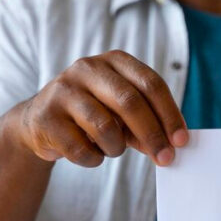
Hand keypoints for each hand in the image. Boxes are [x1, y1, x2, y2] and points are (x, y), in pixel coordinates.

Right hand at [10, 50, 188, 166]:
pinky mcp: (46, 117)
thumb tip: (173, 146)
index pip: (151, 84)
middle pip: (130, 102)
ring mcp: (63, 90)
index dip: (170, 114)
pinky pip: (81, 148)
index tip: (181, 141)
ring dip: (117, 148)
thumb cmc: (93, 115)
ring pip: (105, 127)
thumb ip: (148, 124)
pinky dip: (94, 159)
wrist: (39, 121)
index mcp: (114, 61)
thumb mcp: (122, 112)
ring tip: (112, 149)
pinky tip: (91, 154)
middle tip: (166, 159)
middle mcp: (87, 68)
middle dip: (153, 135)